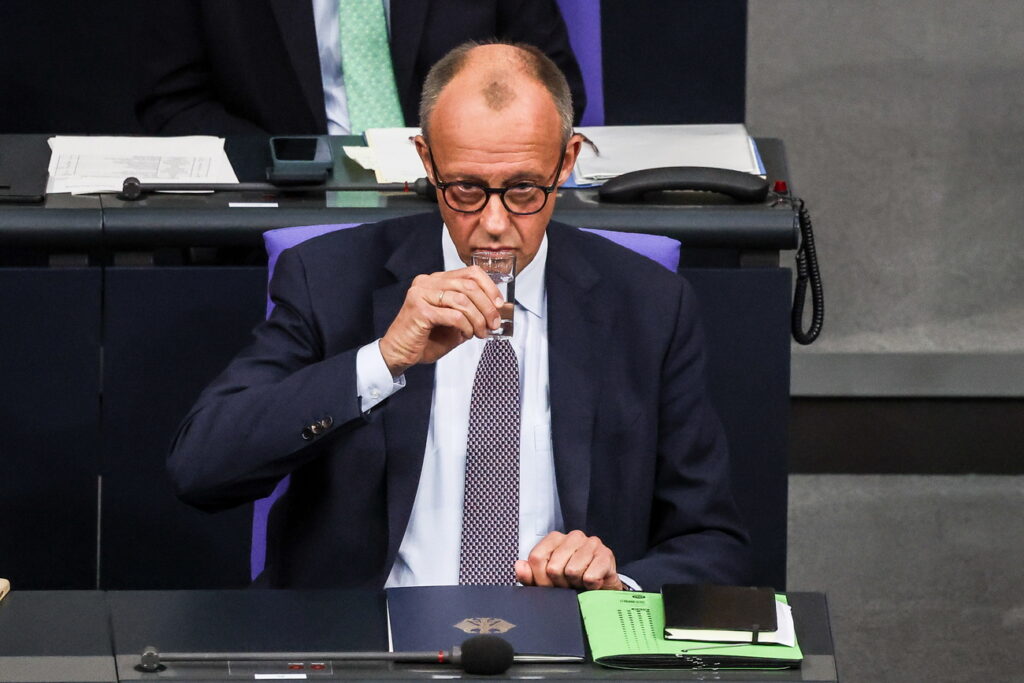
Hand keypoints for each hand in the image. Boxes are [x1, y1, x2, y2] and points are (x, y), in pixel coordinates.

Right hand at [378, 266, 503, 376]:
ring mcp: (421, 294)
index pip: (470, 272)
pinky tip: (466, 335)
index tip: (499, 304)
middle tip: (493, 324)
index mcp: (436, 280)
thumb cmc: (425, 339)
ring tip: (480, 333)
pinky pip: (454, 315)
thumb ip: (470, 311)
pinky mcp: (420, 310)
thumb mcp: (454, 322)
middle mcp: (427, 282)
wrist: (399, 353)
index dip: (490, 287)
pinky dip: (466, 326)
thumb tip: (496, 311)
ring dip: (478, 319)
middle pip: (469, 285)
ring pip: (463, 300)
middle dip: (488, 306)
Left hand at [515, 530, 623, 590]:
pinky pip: (590, 577)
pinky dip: (589, 587)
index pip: (536, 558)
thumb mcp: (546, 581)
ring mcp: (591, 542)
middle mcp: (573, 536)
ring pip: (572, 571)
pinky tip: (592, 583)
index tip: (549, 585)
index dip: (540, 579)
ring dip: (575, 585)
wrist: (602, 591)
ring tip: (580, 582)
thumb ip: (529, 575)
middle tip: (568, 584)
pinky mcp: (606, 554)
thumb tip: (519, 565)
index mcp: (554, 539)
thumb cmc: (571, 583)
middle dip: (559, 584)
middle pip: (553, 567)